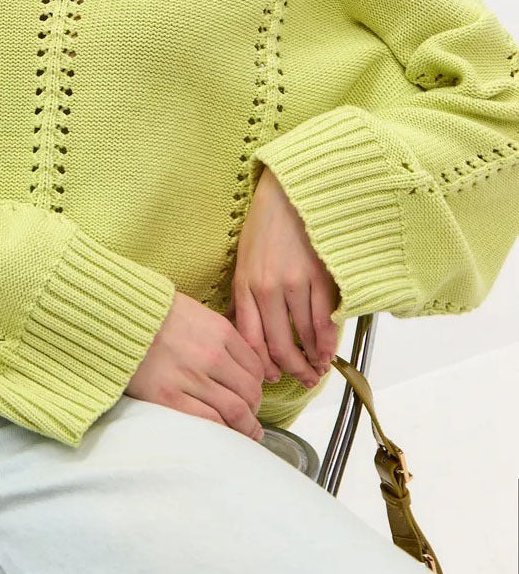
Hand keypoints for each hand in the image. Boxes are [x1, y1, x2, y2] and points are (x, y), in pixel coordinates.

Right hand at [126, 291, 266, 442]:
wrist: (114, 318)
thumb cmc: (151, 314)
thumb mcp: (193, 312)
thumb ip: (217, 333)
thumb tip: (237, 358)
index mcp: (220, 332)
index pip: (255, 367)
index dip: (257, 386)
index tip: (252, 395)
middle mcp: (212, 355)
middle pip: (250, 392)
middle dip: (254, 409)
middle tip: (250, 418)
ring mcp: (192, 378)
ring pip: (236, 411)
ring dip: (246, 427)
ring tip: (246, 433)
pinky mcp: (170, 397)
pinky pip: (210, 421)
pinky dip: (223, 431)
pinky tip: (225, 435)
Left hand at [225, 165, 340, 388]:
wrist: (289, 192)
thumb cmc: (266, 226)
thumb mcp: (245, 260)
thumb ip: (246, 295)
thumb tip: (246, 328)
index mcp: (244, 285)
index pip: (251, 340)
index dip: (264, 365)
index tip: (273, 377)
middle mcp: (266, 288)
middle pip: (279, 345)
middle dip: (291, 370)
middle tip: (302, 381)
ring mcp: (294, 283)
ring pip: (305, 336)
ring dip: (313, 360)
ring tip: (318, 370)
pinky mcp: (320, 276)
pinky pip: (326, 320)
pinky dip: (329, 342)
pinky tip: (329, 351)